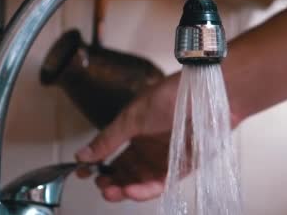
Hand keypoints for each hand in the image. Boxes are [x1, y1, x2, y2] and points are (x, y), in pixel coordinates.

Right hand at [75, 73, 179, 201]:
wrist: (203, 94)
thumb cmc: (170, 96)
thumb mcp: (132, 117)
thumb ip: (108, 139)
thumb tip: (82, 155)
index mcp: (137, 134)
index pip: (114, 157)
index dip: (99, 167)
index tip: (83, 173)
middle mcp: (151, 149)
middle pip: (127, 173)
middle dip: (111, 183)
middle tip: (100, 186)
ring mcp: (166, 158)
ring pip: (142, 182)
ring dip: (126, 190)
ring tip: (112, 192)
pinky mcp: (183, 166)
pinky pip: (162, 183)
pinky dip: (146, 190)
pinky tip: (131, 191)